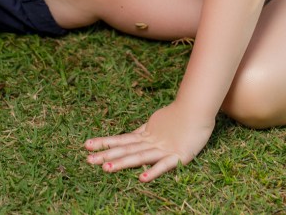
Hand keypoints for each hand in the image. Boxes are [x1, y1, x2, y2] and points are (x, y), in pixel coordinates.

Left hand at [84, 101, 215, 181]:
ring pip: (140, 156)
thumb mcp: (158, 123)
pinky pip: (165, 165)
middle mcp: (152, 142)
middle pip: (126, 148)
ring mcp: (164, 149)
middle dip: (106, 154)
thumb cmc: (181, 115)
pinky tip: (142, 178)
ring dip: (123, 163)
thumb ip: (145, 131)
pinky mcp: (179, 155)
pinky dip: (154, 171)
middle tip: (88, 160)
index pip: (122, 139)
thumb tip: (131, 136)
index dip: (105, 142)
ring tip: (106, 168)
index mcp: (147, 135)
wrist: (198, 108)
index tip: (86, 145)